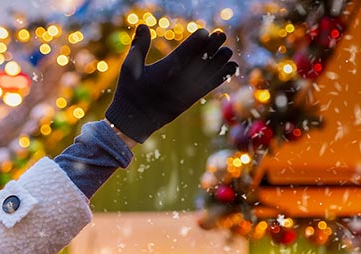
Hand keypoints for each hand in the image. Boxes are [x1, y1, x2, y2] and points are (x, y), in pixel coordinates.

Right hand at [105, 25, 238, 142]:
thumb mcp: (129, 67)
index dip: (200, 37)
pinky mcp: (192, 99)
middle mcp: (181, 78)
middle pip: (204, 56)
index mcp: (167, 67)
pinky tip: (231, 66)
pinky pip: (211, 85)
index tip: (204, 32)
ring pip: (211, 70)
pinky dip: (223, 75)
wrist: (134, 121)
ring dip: (221, 59)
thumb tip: (144, 25)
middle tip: (221, 35)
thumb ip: (139, 45)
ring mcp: (189, 90)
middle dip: (214, 44)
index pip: (190, 47)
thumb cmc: (130, 91)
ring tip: (227, 50)